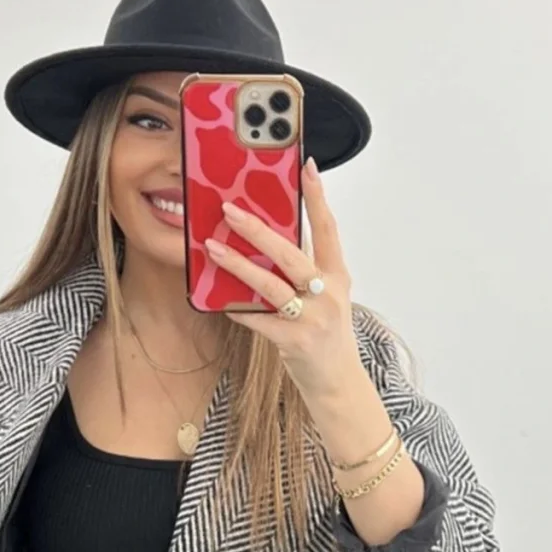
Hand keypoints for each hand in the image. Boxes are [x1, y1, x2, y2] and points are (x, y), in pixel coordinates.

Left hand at [202, 156, 361, 401]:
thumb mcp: (327, 297)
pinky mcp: (294, 341)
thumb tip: (269, 241)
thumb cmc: (326, 335)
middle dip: (258, 230)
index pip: (328, 229)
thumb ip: (305, 271)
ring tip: (213, 248)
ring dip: (237, 265)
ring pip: (269, 285)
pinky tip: (219, 300)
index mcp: (337, 276)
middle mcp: (328, 293)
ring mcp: (312, 318)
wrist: (338, 383)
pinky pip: (258, 319)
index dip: (317, 198)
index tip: (306, 168)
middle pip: (290, 254)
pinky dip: (237, 308)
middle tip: (231, 210)